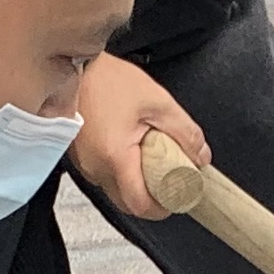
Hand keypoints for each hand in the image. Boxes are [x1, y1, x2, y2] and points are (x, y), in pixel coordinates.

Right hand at [70, 56, 210, 221]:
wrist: (73, 66)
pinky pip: (103, 175)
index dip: (163, 207)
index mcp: (115, 157)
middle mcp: (95, 167)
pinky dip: (121, 171)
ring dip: (135, 183)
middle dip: (151, 198)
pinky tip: (132, 149)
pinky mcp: (80, 157)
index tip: (177, 195)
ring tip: (150, 157)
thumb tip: (201, 158)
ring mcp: (84, 164)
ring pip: (115, 191)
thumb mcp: (158, 102)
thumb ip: (185, 133)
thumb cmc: (108, 80)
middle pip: (127, 204)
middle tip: (168, 179)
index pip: (141, 205)